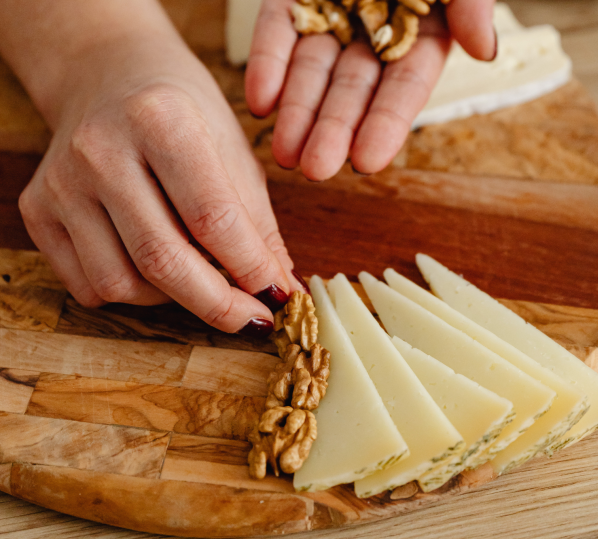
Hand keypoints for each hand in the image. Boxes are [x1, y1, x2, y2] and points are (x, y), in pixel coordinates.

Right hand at [12, 2, 305, 335]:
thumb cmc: (183, 112)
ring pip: (122, 283)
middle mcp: (101, 150)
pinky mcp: (38, 210)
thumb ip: (257, 222)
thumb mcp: (233, 150)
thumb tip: (281, 288)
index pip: (213, 219)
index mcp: (161, 120)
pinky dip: (134, 293)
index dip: (252, 270)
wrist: (108, 75)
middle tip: (252, 320)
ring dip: (174, 300)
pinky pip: (89, 285)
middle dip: (218, 305)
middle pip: (163, 260)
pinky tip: (156, 269)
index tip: (281, 298)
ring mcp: (62, 183)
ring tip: (202, 278)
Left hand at [245, 0, 495, 180]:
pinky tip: (258, 103)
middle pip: (353, 89)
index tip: (368, 162)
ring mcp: (334, 13)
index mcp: (425, 31)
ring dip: (297, 111)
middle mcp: (378, 30)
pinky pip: (281, 31)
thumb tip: (485, 51)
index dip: (387, 123)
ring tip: (281, 152)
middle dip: (332, 128)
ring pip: (314, 70)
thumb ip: (470, 1)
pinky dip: (270, 65)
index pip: (405, 86)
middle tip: (313, 169)